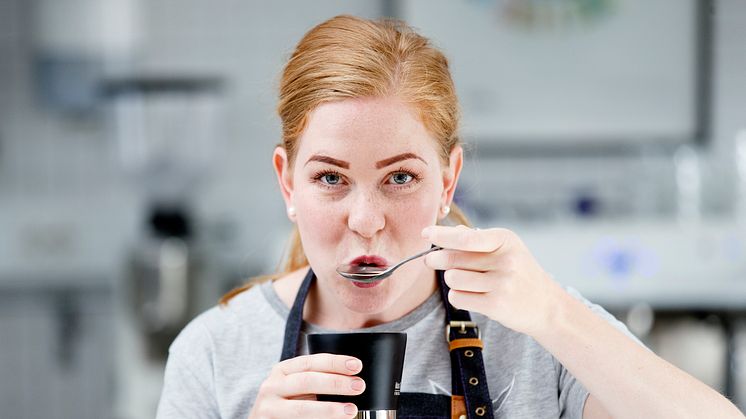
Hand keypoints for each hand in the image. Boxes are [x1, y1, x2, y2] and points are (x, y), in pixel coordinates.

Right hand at [249, 354, 364, 418]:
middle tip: (359, 386)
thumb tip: (351, 379)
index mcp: (282, 370)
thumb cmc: (288, 403)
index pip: (311, 362)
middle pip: (307, 381)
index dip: (334, 362)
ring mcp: (269, 408)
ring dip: (330, 409)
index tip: (357, 366)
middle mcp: (272, 386)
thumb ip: (317, 379)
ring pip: (303, 408)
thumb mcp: (297, 385)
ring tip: (351, 410)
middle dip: (336, 383)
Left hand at [422, 225, 564, 337]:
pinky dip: (458, 296)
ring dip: (453, 281)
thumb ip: (477, 239)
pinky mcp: (496, 306)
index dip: (441, 236)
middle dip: (437, 259)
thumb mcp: (507, 249)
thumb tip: (449, 231)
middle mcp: (505, 261)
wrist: (548, 307)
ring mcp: (501, 284)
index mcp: (506, 240)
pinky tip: (472, 296)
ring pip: (452, 279)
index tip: (425, 233)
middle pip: (453, 259)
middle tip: (432, 260)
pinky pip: (458, 298)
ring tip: (467, 282)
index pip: (465, 238)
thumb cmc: (521, 274)